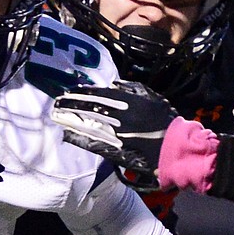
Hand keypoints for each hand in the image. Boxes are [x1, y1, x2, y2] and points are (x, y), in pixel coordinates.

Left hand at [52, 81, 178, 176]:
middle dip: (72, 104)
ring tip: (57, 115)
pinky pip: (95, 143)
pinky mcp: (118, 151)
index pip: (102, 94)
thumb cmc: (167, 122)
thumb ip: (134, 88)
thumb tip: (114, 83)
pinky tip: (68, 134)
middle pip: (91, 108)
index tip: (71, 91)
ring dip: (72, 119)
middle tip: (57, 101)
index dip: (84, 92)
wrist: (176, 147)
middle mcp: (123, 116)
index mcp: (131, 102)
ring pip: (90, 124)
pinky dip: (81, 139)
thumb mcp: (154, 98)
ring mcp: (119, 134)